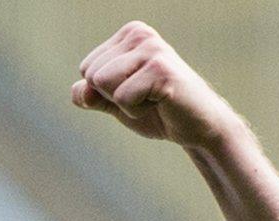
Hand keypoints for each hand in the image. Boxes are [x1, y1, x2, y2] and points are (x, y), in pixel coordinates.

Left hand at [71, 22, 241, 149]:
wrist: (198, 128)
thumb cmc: (158, 112)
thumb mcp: (115, 103)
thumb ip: (90, 96)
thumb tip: (80, 91)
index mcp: (128, 34)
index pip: (86, 69)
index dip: (106, 92)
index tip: (136, 92)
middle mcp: (139, 33)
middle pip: (92, 75)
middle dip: (114, 97)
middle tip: (146, 98)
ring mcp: (151, 49)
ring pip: (102, 84)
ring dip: (125, 104)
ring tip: (152, 99)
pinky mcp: (160, 69)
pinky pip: (122, 98)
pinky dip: (136, 111)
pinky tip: (161, 104)